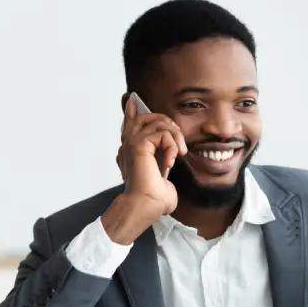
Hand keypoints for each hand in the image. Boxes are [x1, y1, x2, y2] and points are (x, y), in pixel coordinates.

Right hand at [102, 97, 186, 243]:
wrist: (146, 206)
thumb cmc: (153, 199)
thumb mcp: (162, 178)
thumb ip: (162, 165)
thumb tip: (167, 165)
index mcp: (131, 151)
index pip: (129, 125)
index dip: (131, 111)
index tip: (132, 100)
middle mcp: (128, 145)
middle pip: (145, 117)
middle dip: (166, 122)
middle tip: (177, 141)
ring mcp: (131, 144)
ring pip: (158, 123)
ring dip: (175, 137)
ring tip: (179, 153)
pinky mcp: (138, 145)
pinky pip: (161, 133)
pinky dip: (171, 145)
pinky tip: (170, 161)